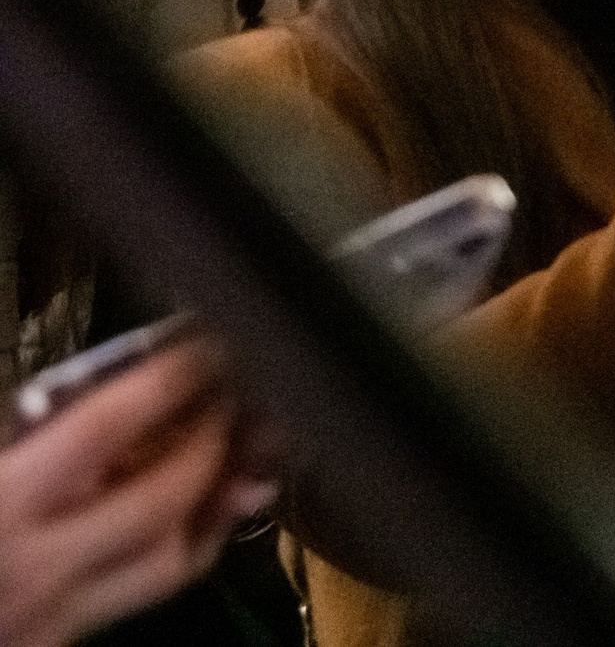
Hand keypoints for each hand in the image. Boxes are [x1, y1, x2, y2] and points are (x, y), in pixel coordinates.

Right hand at [0, 339, 272, 646]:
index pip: (104, 427)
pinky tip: (191, 516)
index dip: (165, 377)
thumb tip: (68, 399)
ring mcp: (47, 620)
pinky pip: (135, 600)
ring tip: (247, 447)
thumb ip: (13, 426)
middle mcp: (32, 569)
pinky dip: (177, 550)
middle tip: (240, 387)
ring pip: (170, 563)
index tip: (203, 339)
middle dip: (215, 437)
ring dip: (216, 501)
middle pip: (163, 497)